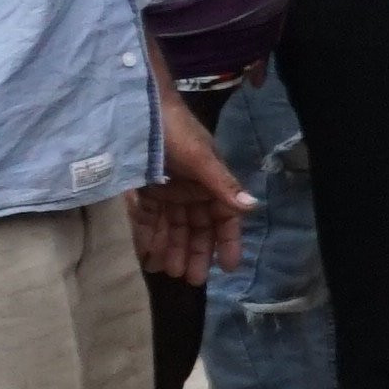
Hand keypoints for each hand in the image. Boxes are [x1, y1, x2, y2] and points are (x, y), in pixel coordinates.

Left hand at [134, 91, 246, 283]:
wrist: (137, 108)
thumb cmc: (174, 130)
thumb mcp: (200, 157)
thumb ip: (222, 183)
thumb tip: (252, 207)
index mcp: (211, 183)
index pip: (224, 219)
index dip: (227, 242)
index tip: (229, 268)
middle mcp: (192, 191)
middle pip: (197, 229)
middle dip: (195, 253)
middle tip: (191, 279)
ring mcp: (167, 192)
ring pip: (173, 228)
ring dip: (171, 249)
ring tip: (166, 272)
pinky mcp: (144, 191)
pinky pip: (148, 220)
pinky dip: (148, 237)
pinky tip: (146, 255)